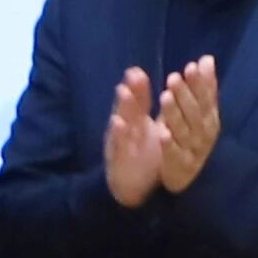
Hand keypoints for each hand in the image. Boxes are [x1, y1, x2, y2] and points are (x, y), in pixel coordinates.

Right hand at [101, 67, 167, 207]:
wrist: (128, 186)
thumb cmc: (138, 153)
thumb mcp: (140, 125)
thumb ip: (140, 101)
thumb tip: (137, 72)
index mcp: (133, 122)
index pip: (137, 102)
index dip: (137, 87)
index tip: (137, 71)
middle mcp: (125, 130)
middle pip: (127, 109)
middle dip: (128, 91)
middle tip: (132, 75)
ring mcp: (120, 143)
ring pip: (121, 123)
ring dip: (121, 108)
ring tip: (123, 92)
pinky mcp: (118, 159)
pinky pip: (118, 146)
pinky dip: (118, 134)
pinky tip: (117, 123)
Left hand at [150, 57, 222, 194]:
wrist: (184, 178)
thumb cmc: (190, 138)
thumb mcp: (198, 113)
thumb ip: (204, 88)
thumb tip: (207, 59)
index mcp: (209, 119)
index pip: (206, 98)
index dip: (201, 83)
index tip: (191, 66)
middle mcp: (203, 134)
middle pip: (195, 113)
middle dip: (185, 95)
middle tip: (173, 77)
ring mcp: (192, 151)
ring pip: (184, 131)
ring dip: (175, 114)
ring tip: (165, 96)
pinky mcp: (179, 167)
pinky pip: (174, 155)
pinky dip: (170, 144)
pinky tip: (162, 133)